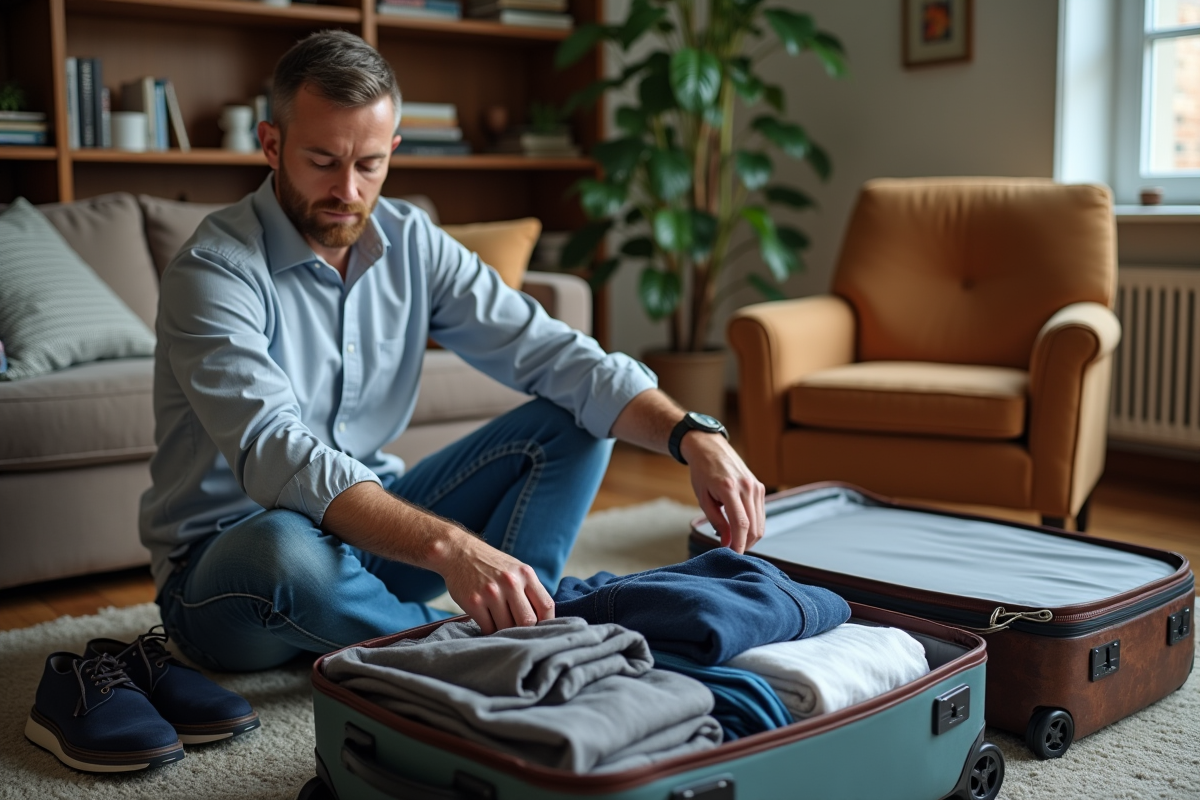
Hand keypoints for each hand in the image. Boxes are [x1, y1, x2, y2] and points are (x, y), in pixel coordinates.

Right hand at [435, 531, 555, 634]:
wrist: (458, 552)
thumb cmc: (491, 565)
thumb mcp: (516, 570)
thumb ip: (530, 590)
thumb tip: (543, 620)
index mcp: (526, 574)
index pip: (546, 605)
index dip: (547, 622)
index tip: (541, 628)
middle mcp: (510, 582)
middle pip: (528, 621)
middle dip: (524, 630)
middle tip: (518, 630)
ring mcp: (491, 593)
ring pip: (507, 628)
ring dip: (505, 631)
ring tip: (500, 624)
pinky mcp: (474, 602)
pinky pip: (488, 628)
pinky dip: (490, 631)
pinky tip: (488, 622)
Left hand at [680, 432, 765, 553]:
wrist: (710, 448)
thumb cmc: (702, 473)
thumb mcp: (703, 498)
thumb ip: (716, 521)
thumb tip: (726, 543)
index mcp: (729, 488)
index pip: (741, 524)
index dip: (739, 544)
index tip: (733, 557)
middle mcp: (747, 487)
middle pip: (754, 527)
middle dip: (745, 544)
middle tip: (732, 552)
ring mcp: (756, 487)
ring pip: (761, 523)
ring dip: (750, 537)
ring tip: (735, 542)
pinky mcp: (759, 487)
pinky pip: (761, 514)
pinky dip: (754, 526)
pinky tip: (741, 530)